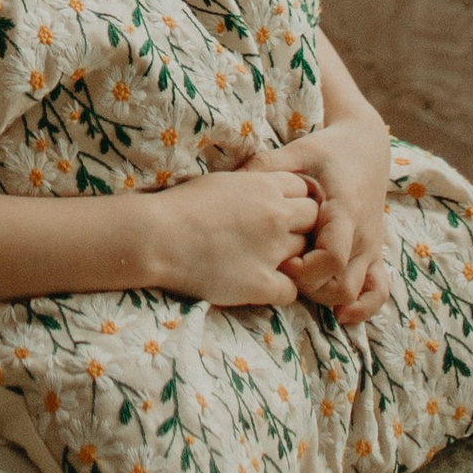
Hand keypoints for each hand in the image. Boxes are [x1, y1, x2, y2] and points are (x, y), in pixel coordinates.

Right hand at [128, 164, 319, 309]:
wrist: (158, 236)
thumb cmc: (179, 205)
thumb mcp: (222, 182)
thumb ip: (251, 187)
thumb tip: (263, 192)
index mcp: (264, 186)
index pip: (304, 189)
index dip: (294, 201)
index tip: (281, 210)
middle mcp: (276, 216)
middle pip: (313, 219)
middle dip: (301, 227)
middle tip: (279, 237)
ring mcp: (273, 251)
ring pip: (306, 254)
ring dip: (293, 258)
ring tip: (265, 261)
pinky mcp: (263, 283)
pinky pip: (292, 290)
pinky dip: (281, 289)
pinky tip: (260, 284)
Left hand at [278, 111, 391, 324]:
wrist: (365, 147)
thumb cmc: (328, 150)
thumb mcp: (299, 150)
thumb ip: (269, 165)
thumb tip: (234, 178)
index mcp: (345, 210)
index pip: (331, 258)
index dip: (305, 270)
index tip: (282, 261)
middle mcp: (363, 234)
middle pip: (340, 284)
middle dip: (309, 287)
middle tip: (284, 271)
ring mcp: (371, 247)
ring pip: (354, 292)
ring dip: (327, 297)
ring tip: (302, 285)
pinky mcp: (374, 253)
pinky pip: (378, 291)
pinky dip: (363, 306)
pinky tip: (340, 314)